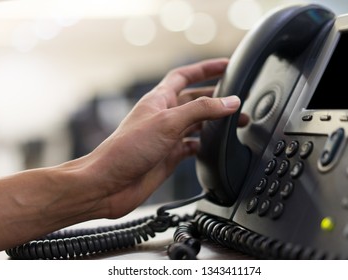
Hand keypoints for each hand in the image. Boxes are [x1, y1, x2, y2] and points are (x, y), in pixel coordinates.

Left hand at [83, 58, 240, 217]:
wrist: (108, 184)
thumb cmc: (126, 150)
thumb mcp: (167, 122)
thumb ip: (200, 110)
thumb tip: (229, 102)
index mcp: (159, 100)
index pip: (185, 75)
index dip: (205, 68)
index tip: (226, 65)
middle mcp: (164, 116)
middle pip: (196, 100)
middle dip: (217, 98)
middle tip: (239, 98)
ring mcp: (167, 137)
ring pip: (197, 124)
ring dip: (216, 122)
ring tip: (237, 122)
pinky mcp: (169, 156)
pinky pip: (192, 146)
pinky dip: (206, 145)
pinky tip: (216, 148)